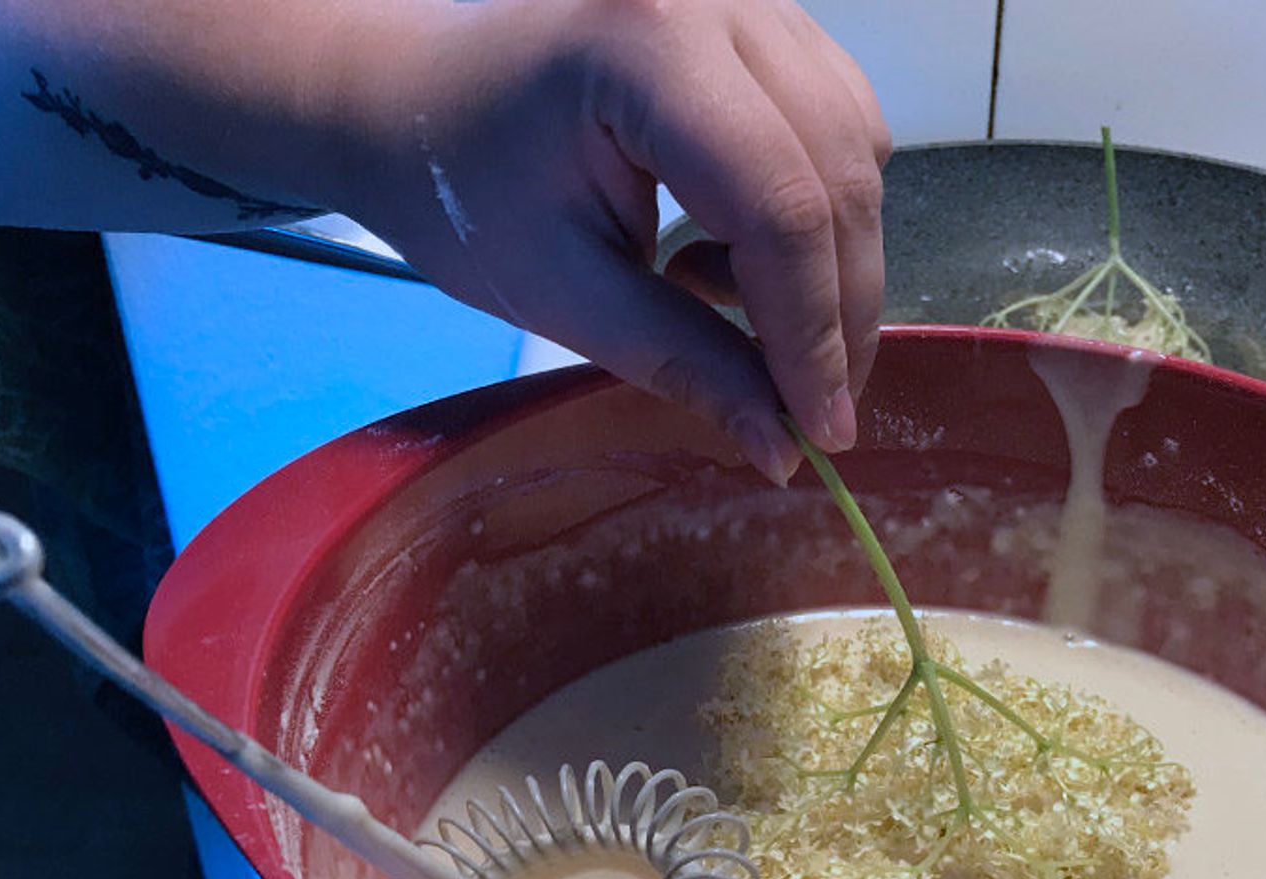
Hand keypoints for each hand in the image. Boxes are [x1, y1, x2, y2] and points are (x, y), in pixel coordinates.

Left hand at [322, 0, 891, 484]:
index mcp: (648, 47)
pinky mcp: (764, 21)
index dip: (811, 332)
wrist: (407, 100)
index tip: (822, 429)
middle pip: (838, 177)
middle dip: (836, 310)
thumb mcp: (562, 292)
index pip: (779, 206)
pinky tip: (730, 245)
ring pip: (857, 152)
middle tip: (810, 407)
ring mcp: (750, 1)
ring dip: (827, 259)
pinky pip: (840, 126)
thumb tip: (784, 447)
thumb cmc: (458, 191)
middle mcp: (718, 1)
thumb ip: (682, 362)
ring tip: (723, 302)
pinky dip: (814, 210)